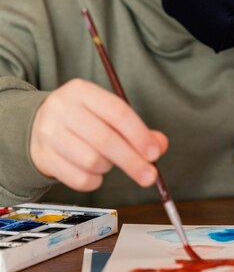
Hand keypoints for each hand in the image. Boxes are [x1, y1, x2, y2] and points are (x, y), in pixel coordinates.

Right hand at [30, 78, 167, 191]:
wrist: (36, 123)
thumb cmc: (83, 118)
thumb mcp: (106, 113)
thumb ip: (136, 128)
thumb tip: (160, 145)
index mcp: (81, 91)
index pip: (116, 111)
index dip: (139, 134)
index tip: (154, 153)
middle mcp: (62, 108)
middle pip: (104, 139)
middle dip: (131, 161)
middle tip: (149, 176)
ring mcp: (49, 133)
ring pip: (91, 160)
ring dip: (108, 167)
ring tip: (108, 161)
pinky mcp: (42, 157)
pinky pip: (78, 179)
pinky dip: (94, 180)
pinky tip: (94, 172)